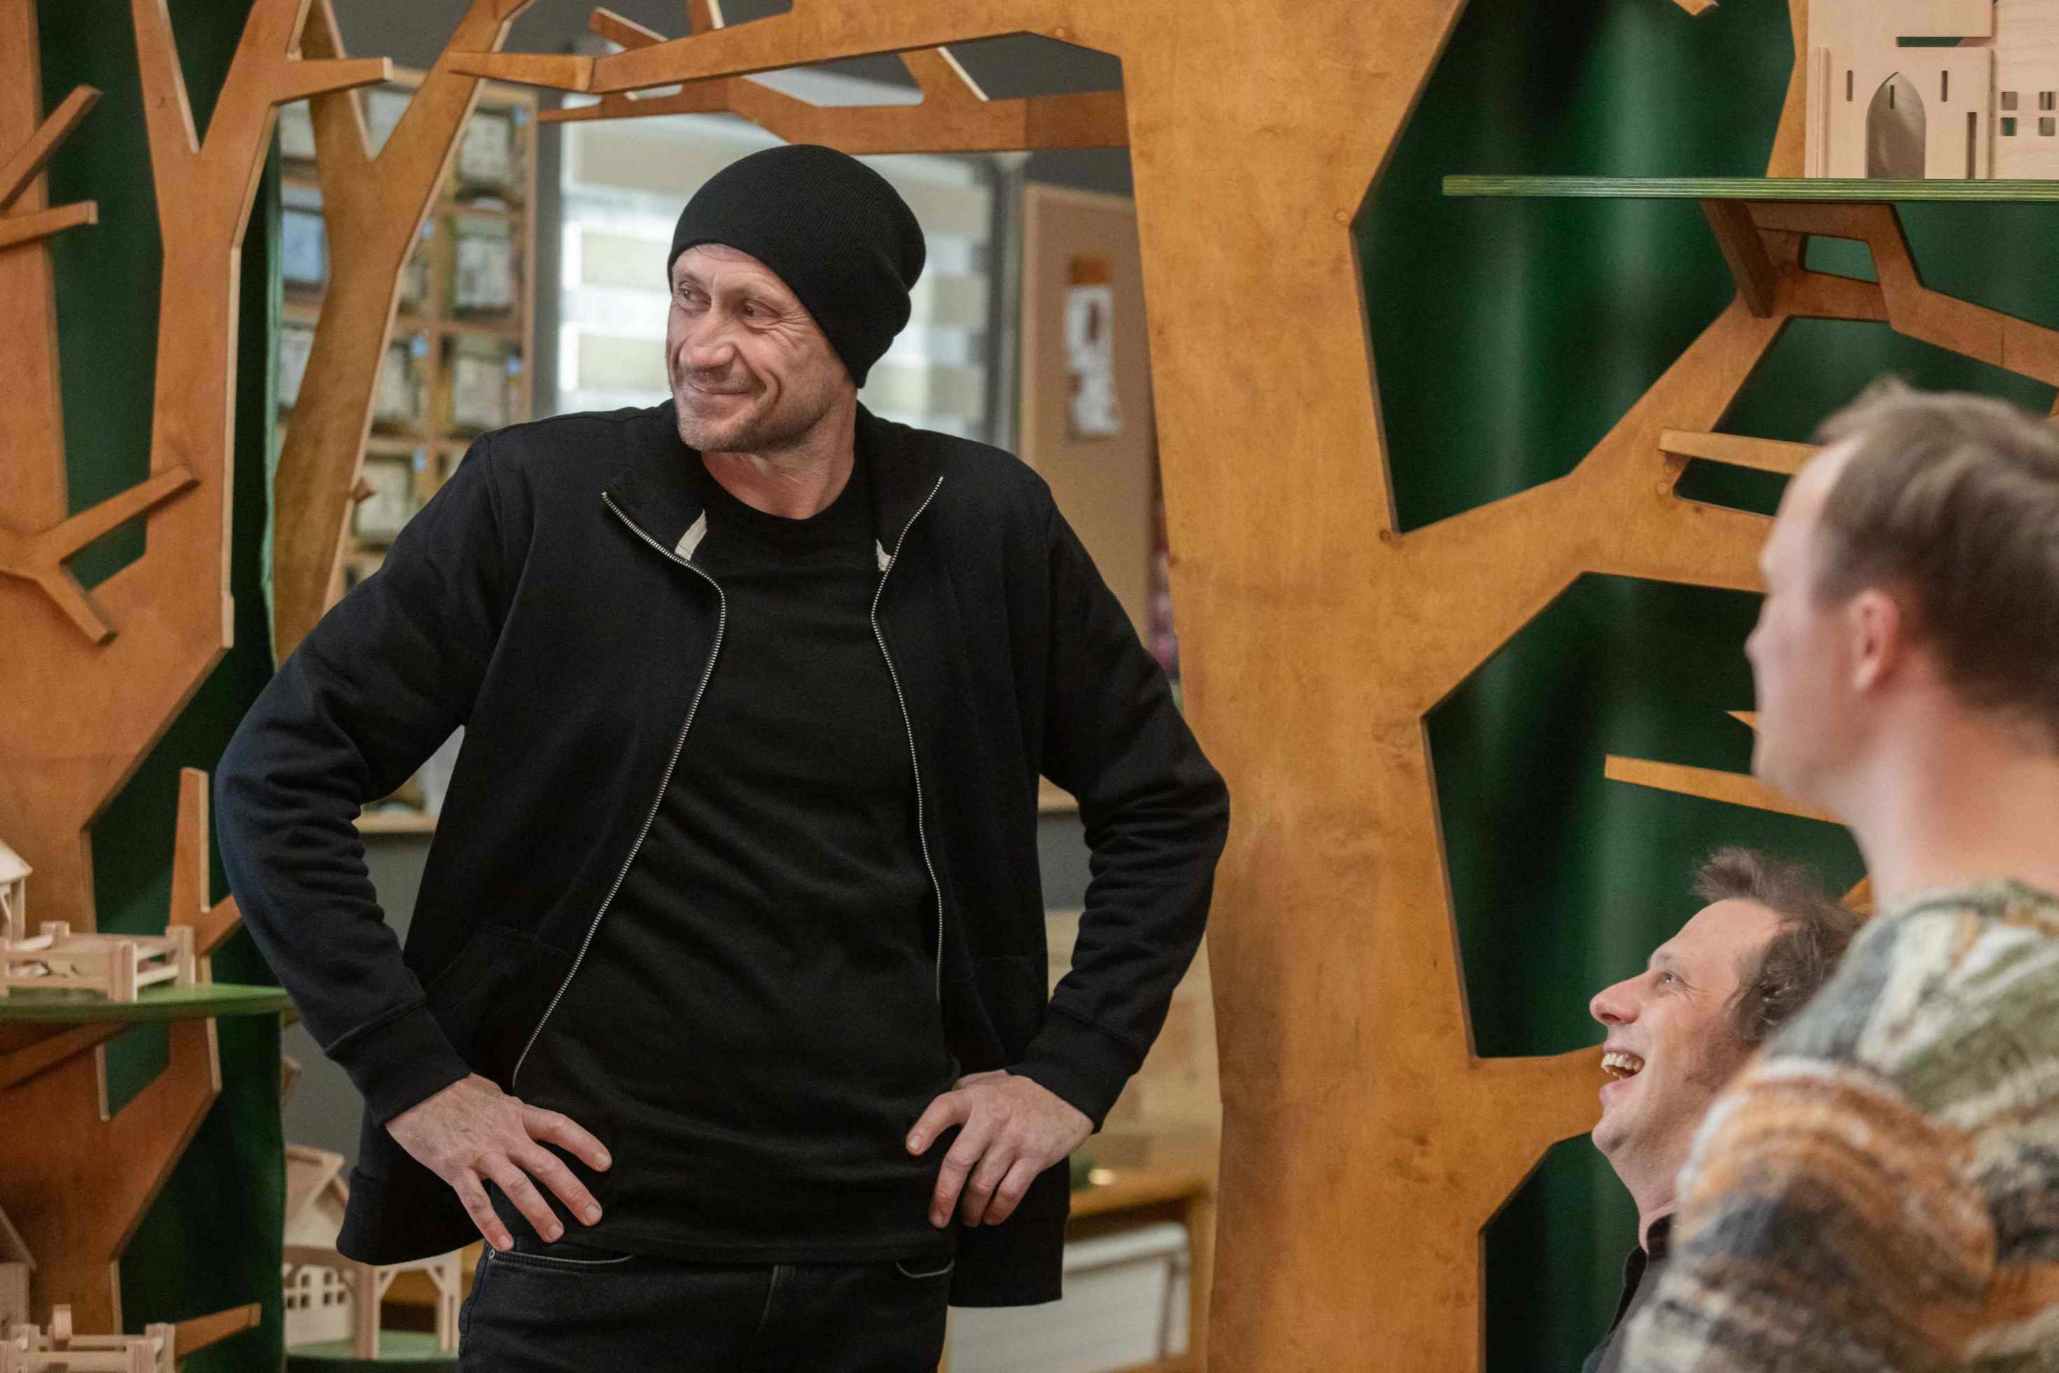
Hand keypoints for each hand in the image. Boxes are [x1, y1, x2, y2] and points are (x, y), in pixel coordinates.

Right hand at [385, 1073, 611, 1249]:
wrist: (414, 1088)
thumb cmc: (453, 1091)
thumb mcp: (493, 1095)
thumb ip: (513, 1112)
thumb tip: (527, 1120)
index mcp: (517, 1113)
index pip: (560, 1127)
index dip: (585, 1144)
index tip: (605, 1163)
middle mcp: (505, 1134)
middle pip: (547, 1164)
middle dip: (573, 1191)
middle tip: (593, 1215)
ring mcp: (481, 1153)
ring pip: (517, 1187)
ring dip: (539, 1213)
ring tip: (556, 1234)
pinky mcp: (454, 1168)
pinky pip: (477, 1202)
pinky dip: (491, 1225)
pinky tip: (505, 1244)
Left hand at [907, 1070, 1091, 1228]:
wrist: (1067, 1093)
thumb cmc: (1017, 1092)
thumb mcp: (987, 1081)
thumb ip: (960, 1094)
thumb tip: (929, 1118)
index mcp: (975, 1098)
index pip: (944, 1109)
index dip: (926, 1128)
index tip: (911, 1149)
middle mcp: (992, 1119)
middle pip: (960, 1161)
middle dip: (944, 1195)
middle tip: (937, 1217)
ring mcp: (1014, 1139)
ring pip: (983, 1184)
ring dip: (971, 1209)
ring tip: (967, 1218)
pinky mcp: (1035, 1157)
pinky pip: (1010, 1192)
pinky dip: (998, 1210)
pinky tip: (990, 1217)